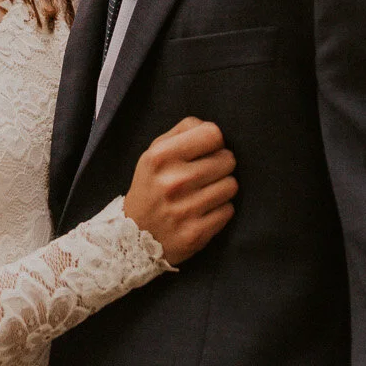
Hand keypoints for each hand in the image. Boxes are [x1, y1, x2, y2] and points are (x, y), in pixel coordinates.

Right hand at [122, 116, 236, 264]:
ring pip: (231, 185)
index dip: (214, 141)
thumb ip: (182, 132)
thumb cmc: (151, 186)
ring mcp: (185, 210)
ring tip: (205, 192)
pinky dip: (220, 210)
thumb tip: (212, 129)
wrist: (133, 236)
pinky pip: (228, 210)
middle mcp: (173, 182)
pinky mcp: (196, 233)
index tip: (206, 151)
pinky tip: (204, 210)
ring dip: (222, 188)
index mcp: (161, 156)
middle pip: (227, 159)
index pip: (213, 134)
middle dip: (221, 165)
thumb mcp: (154, 153)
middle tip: (206, 173)